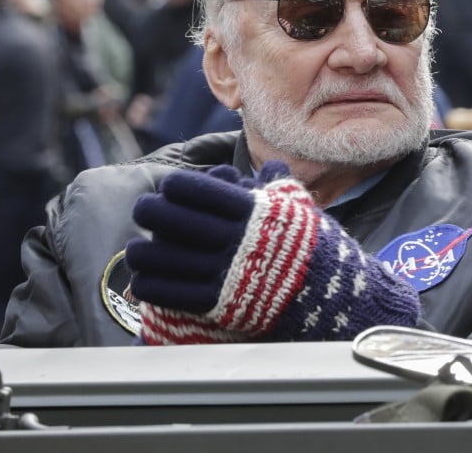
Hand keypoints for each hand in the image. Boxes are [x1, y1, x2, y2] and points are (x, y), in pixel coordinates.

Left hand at [126, 163, 419, 344]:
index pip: (202, 191)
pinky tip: (143, 282)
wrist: (334, 296)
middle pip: (176, 220)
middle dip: (153, 212)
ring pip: (168, 258)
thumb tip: (271, 167)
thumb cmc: (315, 249)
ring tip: (136, 251)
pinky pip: (175, 294)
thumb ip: (278, 188)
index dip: (179, 187)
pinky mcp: (220, 305)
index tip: (168, 186)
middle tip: (144, 209)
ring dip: (145, 253)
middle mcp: (235, 240)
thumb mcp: (301, 211)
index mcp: (252, 213)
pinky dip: (153, 287)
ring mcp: (226, 273)